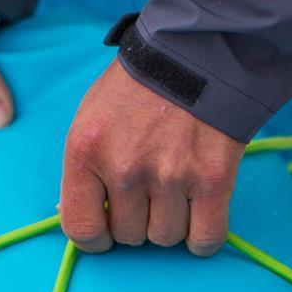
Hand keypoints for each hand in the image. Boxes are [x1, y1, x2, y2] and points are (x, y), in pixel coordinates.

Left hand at [60, 61, 245, 255]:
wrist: (197, 53)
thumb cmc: (139, 86)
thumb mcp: (91, 117)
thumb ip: (84, 169)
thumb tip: (79, 216)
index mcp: (87, 150)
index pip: (81, 229)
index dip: (95, 239)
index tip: (106, 231)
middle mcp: (125, 168)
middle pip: (129, 237)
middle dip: (137, 221)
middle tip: (149, 192)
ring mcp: (171, 176)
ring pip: (166, 239)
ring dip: (170, 223)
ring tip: (175, 190)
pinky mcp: (213, 181)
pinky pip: (205, 238)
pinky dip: (202, 236)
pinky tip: (199, 214)